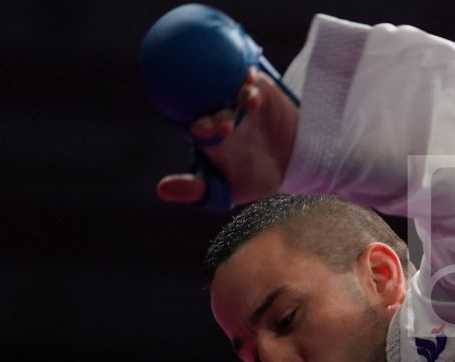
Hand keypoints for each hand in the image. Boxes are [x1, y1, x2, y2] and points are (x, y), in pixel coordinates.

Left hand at [156, 67, 299, 206]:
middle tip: (227, 125)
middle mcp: (221, 113)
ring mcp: (239, 101)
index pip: (196, 124)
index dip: (196, 124)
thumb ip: (196, 190)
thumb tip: (162, 190)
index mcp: (208, 135)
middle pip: (213, 105)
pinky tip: (252, 78)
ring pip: (231, 89)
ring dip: (237, 93)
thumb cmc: (254, 178)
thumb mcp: (226, 190)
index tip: (198, 129)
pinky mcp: (259, 90)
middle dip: (218, 112)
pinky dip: (251, 78)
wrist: (292, 163)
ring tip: (248, 101)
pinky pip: (253, 81)